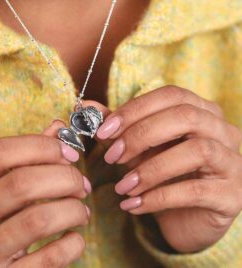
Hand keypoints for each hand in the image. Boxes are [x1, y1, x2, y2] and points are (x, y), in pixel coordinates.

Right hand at [0, 121, 90, 267]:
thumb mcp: (4, 189)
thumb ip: (30, 156)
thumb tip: (57, 127)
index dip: (41, 146)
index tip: (70, 153)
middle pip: (22, 182)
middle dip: (65, 178)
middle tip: (82, 185)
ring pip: (38, 218)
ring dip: (73, 209)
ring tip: (82, 211)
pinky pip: (50, 257)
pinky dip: (73, 243)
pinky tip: (75, 238)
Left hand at [97, 85, 241, 252]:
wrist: (186, 217)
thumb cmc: (163, 174)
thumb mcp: (139, 147)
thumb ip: (117, 127)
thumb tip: (86, 107)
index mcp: (202, 111)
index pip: (170, 96)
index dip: (134, 110)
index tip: (103, 131)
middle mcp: (224, 131)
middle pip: (185, 117)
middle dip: (141, 135)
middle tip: (112, 156)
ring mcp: (233, 161)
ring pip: (196, 150)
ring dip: (150, 168)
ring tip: (122, 186)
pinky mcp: (233, 194)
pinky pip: (195, 191)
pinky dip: (158, 197)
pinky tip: (133, 205)